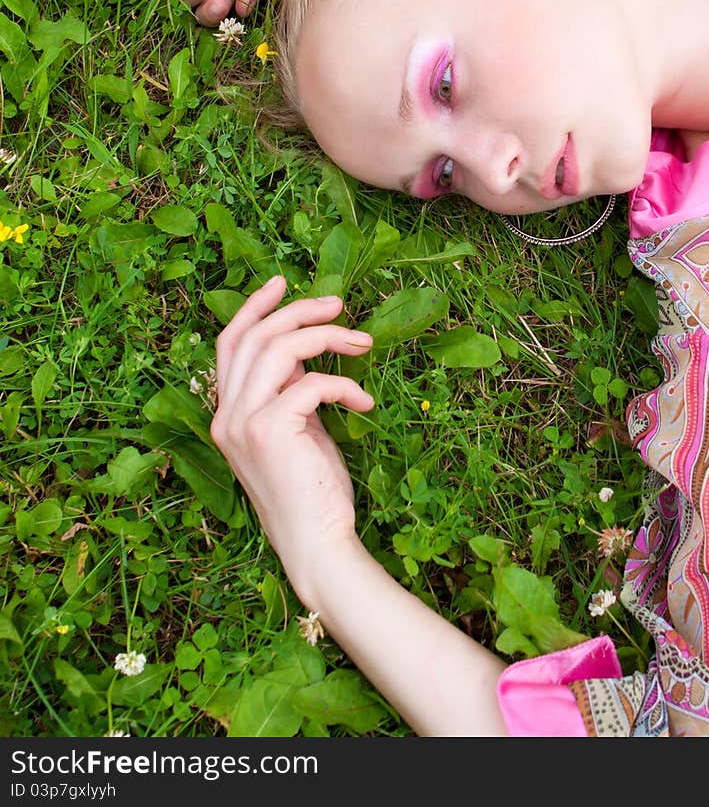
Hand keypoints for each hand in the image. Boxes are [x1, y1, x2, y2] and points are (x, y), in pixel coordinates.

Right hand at [210, 278, 374, 606]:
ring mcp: (242, 422)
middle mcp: (225, 416)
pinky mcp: (268, 430)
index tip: (282, 282)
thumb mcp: (297, 429)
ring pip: (279, 349)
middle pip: (254, 336)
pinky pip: (311, 383)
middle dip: (298, 311)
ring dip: (326, 336)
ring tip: (362, 341)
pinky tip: (364, 402)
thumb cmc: (312, 491)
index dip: (253, 307)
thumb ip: (290, 390)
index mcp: (226, 414)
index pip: (229, 344)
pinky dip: (344, 384)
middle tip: (339, 303)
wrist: (317, 545)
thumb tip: (307, 349)